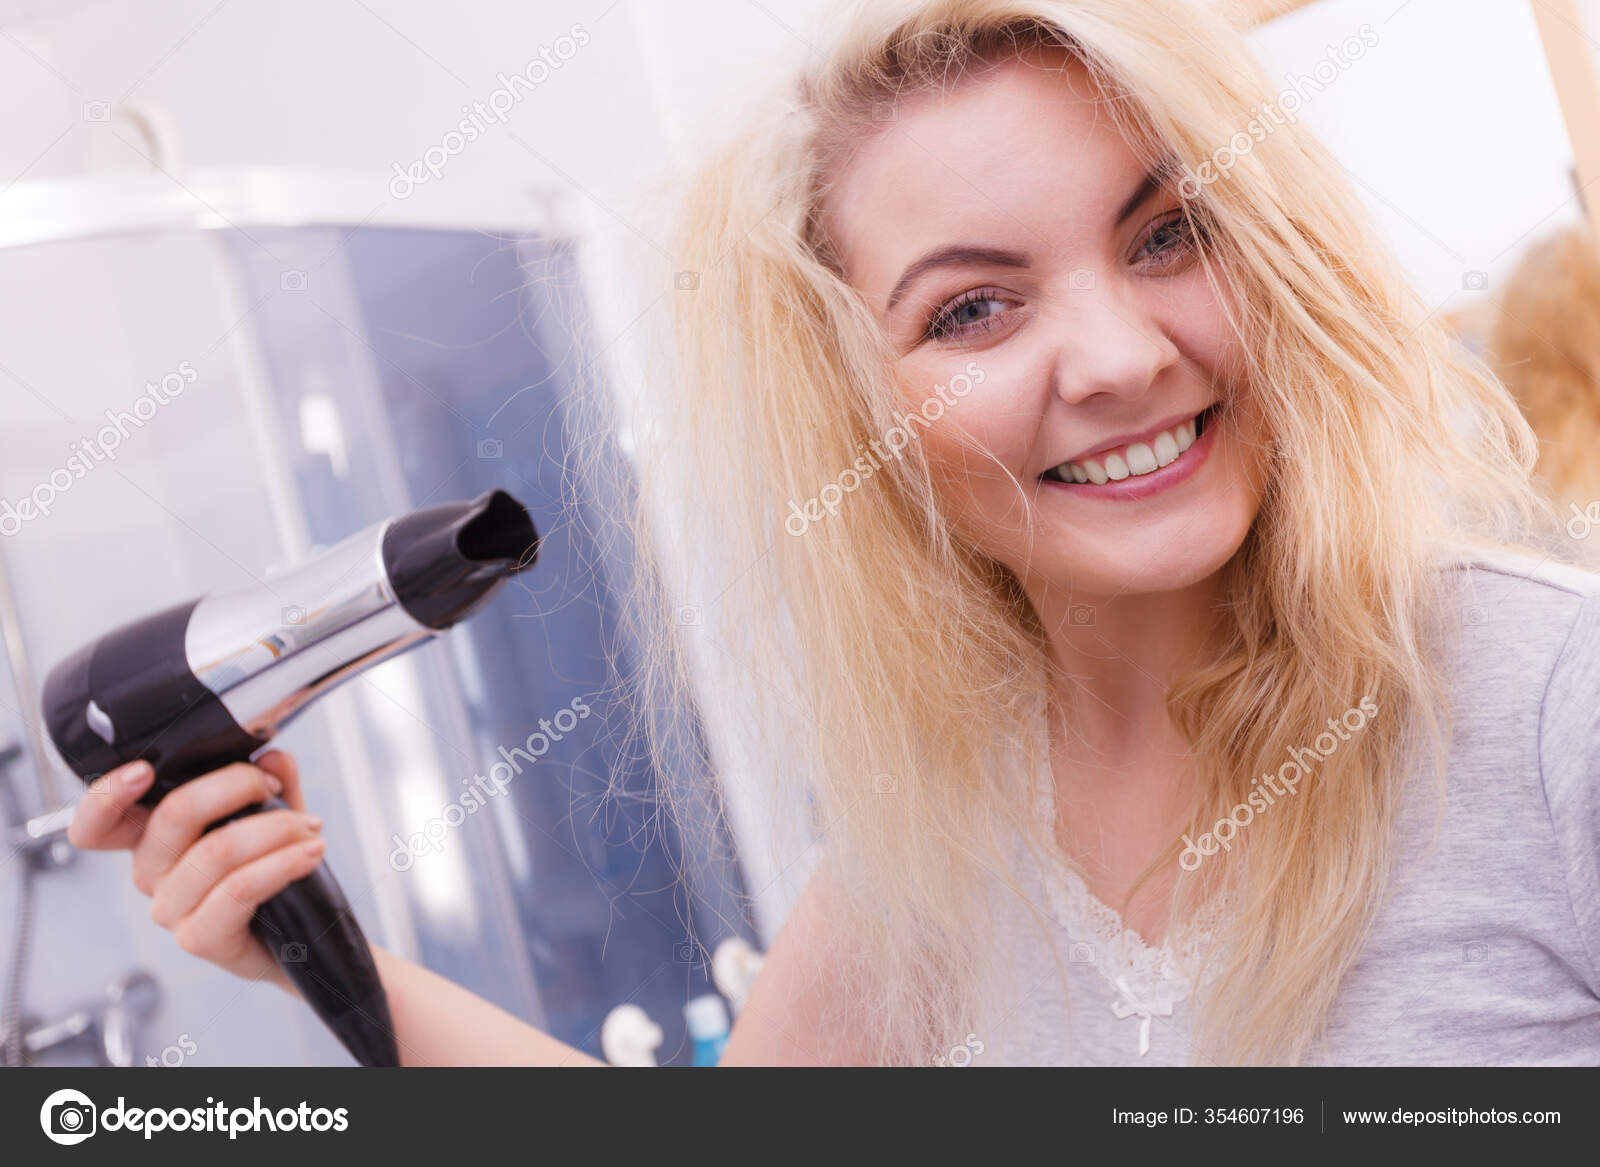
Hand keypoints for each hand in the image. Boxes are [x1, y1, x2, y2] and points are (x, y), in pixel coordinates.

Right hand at [67, 750, 325, 990]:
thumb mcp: (273, 813)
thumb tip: (273, 757)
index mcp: (151, 836)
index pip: (97, 824)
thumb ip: (272, 781)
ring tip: (311, 827)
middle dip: (237, 785)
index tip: (144, 770)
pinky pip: (241, 887)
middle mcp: (150, 872)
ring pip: (217, 850)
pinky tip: (311, 852)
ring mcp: (170, 909)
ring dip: (276, 828)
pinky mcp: (199, 938)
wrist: (297, 936)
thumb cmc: (272, 867)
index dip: (107, 795)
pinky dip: (284, 862)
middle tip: (275, 787)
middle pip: (173, 814)